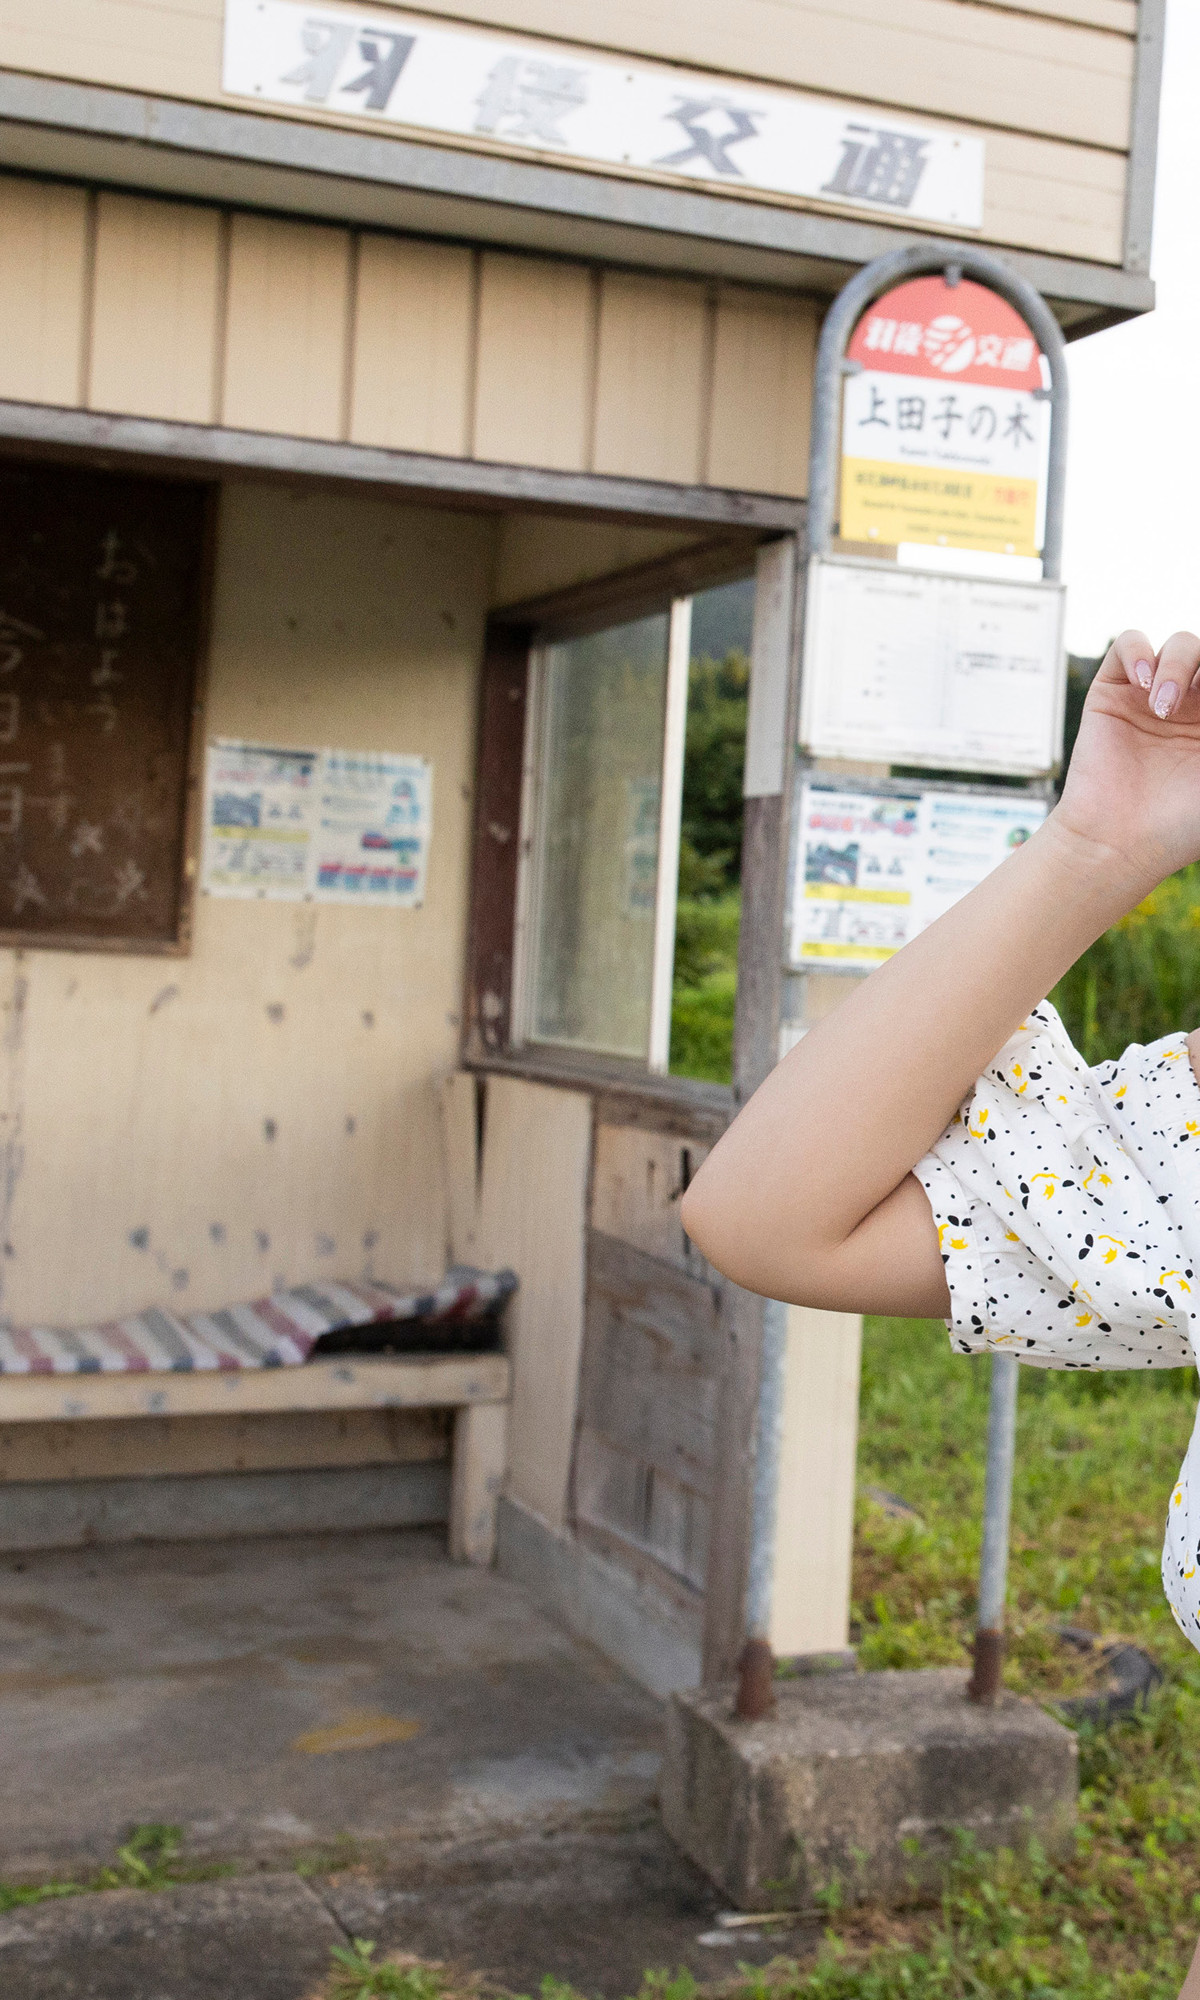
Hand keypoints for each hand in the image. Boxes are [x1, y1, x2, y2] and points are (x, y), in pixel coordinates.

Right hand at [1056, 629, 1199, 888]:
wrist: (1121, 842)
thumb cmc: (1183, 822)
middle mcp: (1191, 706)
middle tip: (1199, 700)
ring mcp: (1151, 697)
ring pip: (1180, 645)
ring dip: (1178, 666)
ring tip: (1162, 708)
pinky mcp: (1112, 693)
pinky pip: (1128, 644)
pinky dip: (1139, 653)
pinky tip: (1144, 685)